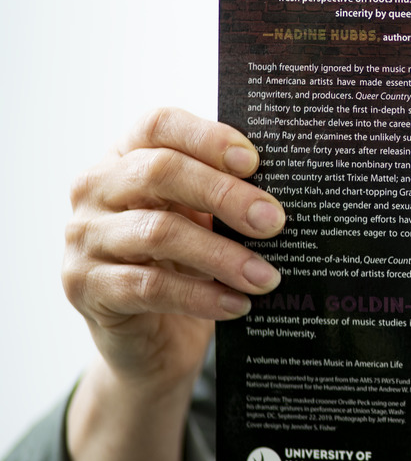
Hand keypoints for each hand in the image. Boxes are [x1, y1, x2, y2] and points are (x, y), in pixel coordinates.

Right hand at [63, 108, 284, 389]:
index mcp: (125, 155)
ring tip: (265, 276)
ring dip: (222, 255)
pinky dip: (201, 296)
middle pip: (160, 172)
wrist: (151, 335)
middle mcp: (95, 188)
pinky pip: (149, 286)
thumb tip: (278, 194)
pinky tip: (237, 303)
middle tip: (273, 221)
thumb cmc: (184, 260)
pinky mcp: (86, 287)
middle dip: (225, 195)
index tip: (253, 162)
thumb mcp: (203, 218)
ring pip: (158, 232)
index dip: (207, 138)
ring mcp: (83, 237)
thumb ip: (226, 195)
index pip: (160, 125)